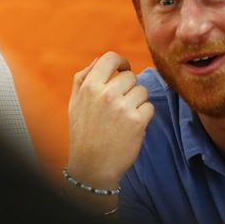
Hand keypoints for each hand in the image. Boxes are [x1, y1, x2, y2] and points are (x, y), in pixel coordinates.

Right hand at [66, 52, 153, 188]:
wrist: (92, 165)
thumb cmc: (83, 133)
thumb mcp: (75, 103)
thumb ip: (83, 78)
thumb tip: (99, 60)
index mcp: (90, 86)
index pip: (110, 58)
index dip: (121, 61)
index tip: (124, 68)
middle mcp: (106, 94)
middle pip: (131, 76)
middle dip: (129, 88)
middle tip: (122, 104)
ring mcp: (123, 107)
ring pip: (142, 91)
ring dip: (138, 102)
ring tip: (126, 116)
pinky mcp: (138, 122)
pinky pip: (150, 107)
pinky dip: (144, 116)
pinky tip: (132, 126)